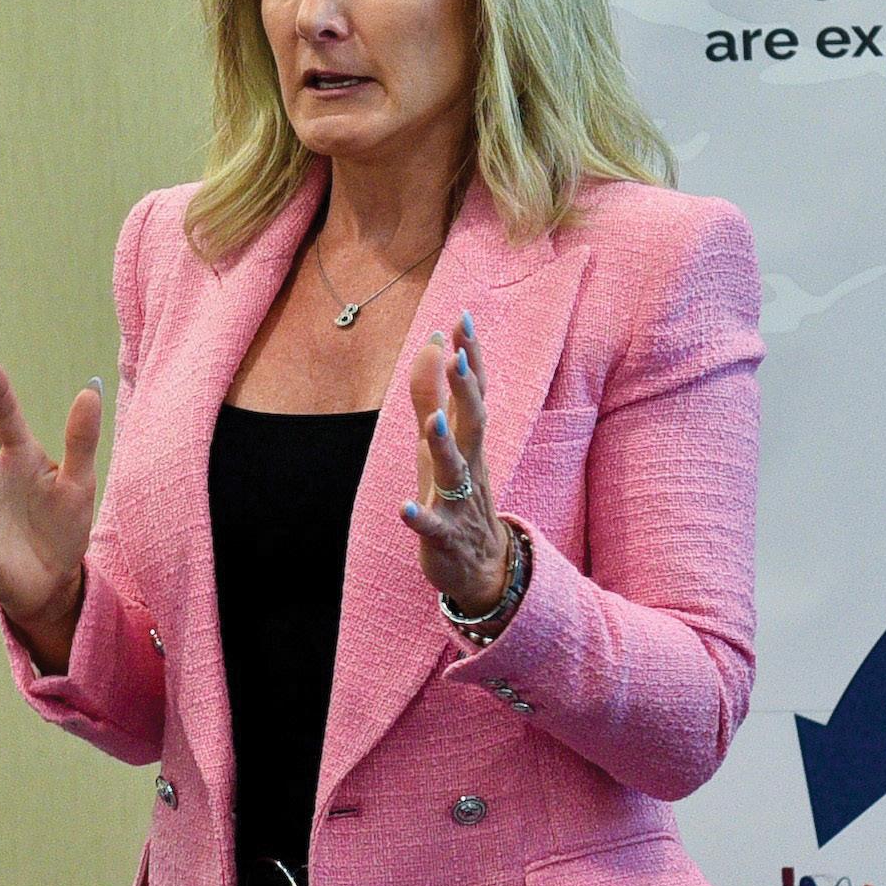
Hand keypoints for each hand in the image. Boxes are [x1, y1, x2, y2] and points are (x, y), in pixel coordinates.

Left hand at [403, 311, 510, 615]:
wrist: (480, 567)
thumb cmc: (457, 493)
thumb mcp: (442, 440)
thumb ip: (432, 392)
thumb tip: (434, 341)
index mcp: (467, 440)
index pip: (473, 392)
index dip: (470, 357)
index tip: (465, 318)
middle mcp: (469, 465)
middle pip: (473, 422)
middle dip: (466, 389)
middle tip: (460, 355)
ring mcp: (458, 501)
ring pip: (455, 470)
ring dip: (444, 445)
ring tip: (432, 422)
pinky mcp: (444, 536)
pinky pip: (433, 527)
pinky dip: (420, 517)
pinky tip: (404, 509)